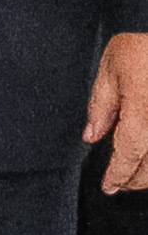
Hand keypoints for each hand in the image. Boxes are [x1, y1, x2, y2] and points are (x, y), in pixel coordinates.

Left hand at [87, 31, 147, 190]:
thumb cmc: (144, 47)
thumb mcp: (112, 66)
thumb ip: (101, 104)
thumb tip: (91, 137)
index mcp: (141, 108)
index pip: (129, 153)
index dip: (118, 175)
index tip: (109, 187)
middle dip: (136, 180)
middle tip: (120, 184)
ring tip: (135, 176)